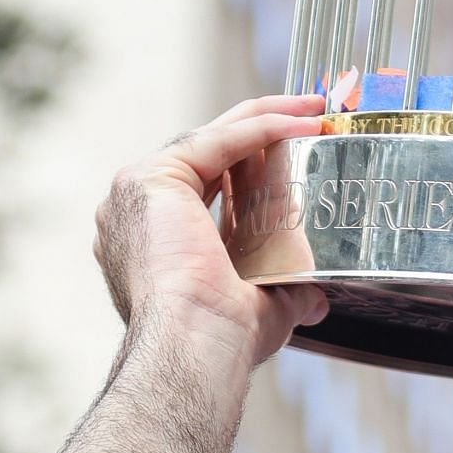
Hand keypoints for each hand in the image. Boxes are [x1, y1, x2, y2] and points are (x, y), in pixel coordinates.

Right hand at [93, 97, 329, 367]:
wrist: (196, 344)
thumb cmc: (219, 340)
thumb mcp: (262, 309)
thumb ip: (286, 293)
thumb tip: (316, 300)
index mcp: (154, 243)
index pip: (205, 185)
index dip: (250, 163)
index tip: (292, 151)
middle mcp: (136, 213)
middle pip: (207, 151)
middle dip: (262, 130)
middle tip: (310, 115)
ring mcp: (137, 192)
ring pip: (211, 137)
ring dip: (267, 117)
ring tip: (314, 108)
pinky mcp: (152, 177)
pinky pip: (218, 139)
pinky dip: (262, 127)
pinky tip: (300, 120)